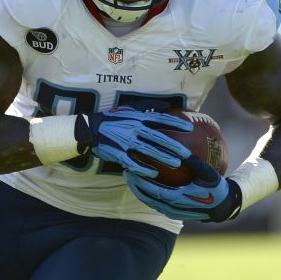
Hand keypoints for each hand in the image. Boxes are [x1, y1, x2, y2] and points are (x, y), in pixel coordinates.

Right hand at [76, 108, 191, 177]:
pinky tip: (154, 174)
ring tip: (176, 163)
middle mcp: (133, 128)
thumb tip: (164, 105)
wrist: (90, 128)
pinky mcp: (117, 153)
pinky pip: (132, 162)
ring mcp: (125, 142)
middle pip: (157, 137)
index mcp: (137, 118)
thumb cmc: (113, 119)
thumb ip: (145, 110)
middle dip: (173, 145)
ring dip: (162, 157)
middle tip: (187, 153)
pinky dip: (143, 168)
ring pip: (147, 150)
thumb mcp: (129, 110)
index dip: (175, 123)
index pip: (160, 119)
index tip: (189, 128)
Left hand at [124, 156, 242, 221]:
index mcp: (179, 200)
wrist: (222, 207)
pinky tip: (142, 181)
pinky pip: (155, 203)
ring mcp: (171, 212)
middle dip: (135, 185)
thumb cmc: (216, 188)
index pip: (154, 191)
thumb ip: (193, 161)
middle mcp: (172, 209)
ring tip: (130, 177)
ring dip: (139, 190)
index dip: (141, 181)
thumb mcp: (207, 173)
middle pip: (147, 198)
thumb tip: (180, 147)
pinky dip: (147, 193)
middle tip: (126, 171)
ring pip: (149, 202)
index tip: (132, 169)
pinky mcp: (172, 213)